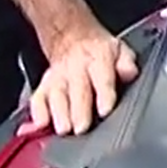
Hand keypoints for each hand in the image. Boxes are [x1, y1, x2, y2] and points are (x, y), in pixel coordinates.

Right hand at [19, 21, 136, 136]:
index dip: (104, 94)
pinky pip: (37, 99)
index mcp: (98, 59)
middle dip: (79, 110)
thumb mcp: (120, 50)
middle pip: (77, 90)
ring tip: (63, 129)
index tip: (105, 110)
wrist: (71, 38)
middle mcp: (76, 69)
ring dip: (59, 113)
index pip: (102, 77)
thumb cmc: (99, 52)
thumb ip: (126, 63)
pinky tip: (40, 124)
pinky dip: (37, 112)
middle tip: (81, 128)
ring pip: (56, 95)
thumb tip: (129, 72)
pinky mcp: (44, 86)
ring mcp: (58, 78)